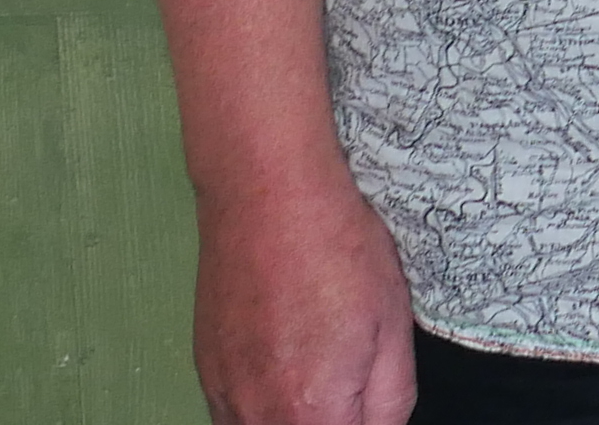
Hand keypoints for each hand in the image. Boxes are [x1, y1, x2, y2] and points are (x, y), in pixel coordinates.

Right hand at [190, 177, 417, 424]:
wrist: (267, 196)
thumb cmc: (337, 250)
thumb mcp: (394, 327)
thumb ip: (389, 401)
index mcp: (311, 411)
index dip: (362, 424)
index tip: (367, 405)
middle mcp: (256, 414)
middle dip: (330, 421)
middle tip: (348, 385)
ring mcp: (222, 394)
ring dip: (295, 419)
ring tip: (318, 375)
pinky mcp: (204, 371)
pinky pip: (232, 417)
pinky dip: (261, 412)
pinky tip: (285, 373)